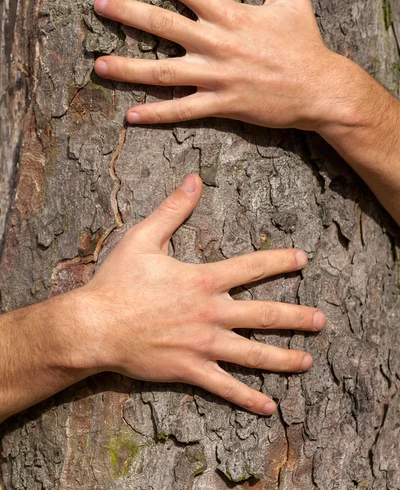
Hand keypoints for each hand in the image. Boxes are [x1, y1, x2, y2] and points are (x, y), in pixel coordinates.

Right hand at [83, 174, 325, 415]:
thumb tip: (194, 179)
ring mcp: (203, 345)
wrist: (95, 326)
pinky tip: (269, 406)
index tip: (303, 260)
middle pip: (265, 315)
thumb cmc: (118, 281)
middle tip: (321, 320)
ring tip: (308, 361)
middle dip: (297, 317)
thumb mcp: (144, 237)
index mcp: (203, 280)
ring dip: (284, 358)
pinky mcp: (190, 370)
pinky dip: (248, 398)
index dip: (281, 261)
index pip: (253, 267)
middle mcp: (211, 313)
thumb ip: (173, 208)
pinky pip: (226, 387)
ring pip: (254, 354)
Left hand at [93, 0, 349, 131]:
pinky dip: (156, 115)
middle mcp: (217, 44)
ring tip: (98, 65)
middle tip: (97, 4)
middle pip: (162, 25)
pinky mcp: (222, 104)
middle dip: (127, 13)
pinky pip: (183, 110)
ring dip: (128, 68)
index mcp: (230, 14)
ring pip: (163, 72)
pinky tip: (130, 116)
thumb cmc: (305, 44)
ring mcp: (217, 76)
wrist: (320, 89)